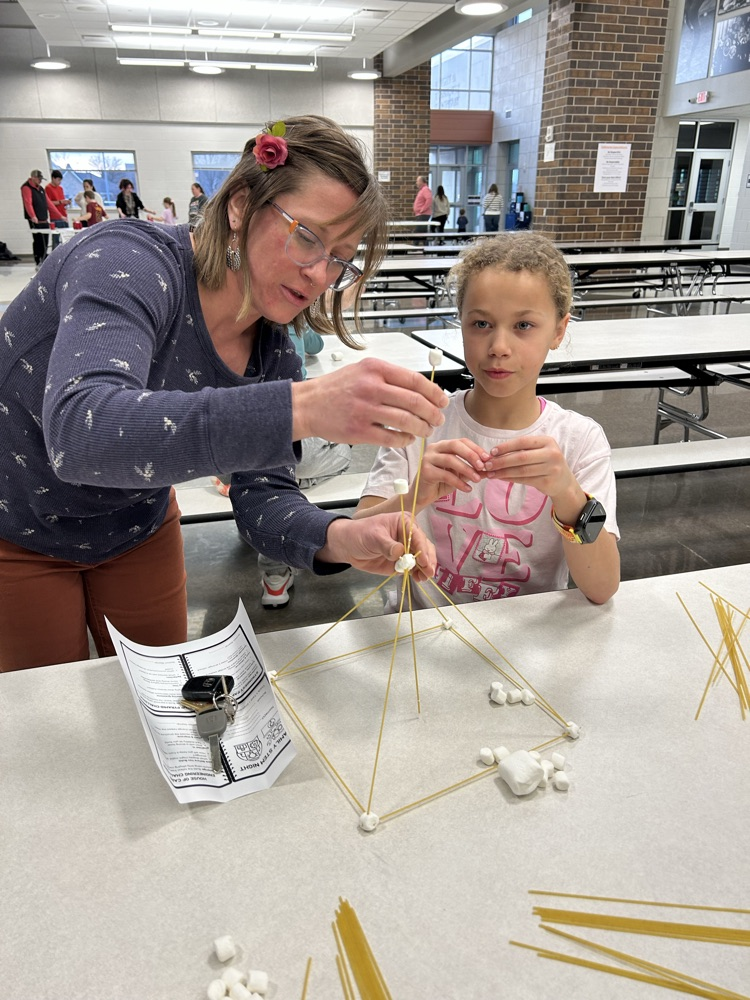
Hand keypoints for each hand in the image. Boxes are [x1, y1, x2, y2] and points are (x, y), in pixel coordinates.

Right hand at [292, 358, 446, 448]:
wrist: (307, 405)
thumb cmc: (335, 388)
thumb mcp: (362, 370)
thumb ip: (389, 376)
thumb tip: (421, 388)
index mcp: (375, 369)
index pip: (414, 380)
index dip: (434, 392)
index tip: (442, 401)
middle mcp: (371, 387)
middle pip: (414, 402)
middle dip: (432, 413)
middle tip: (438, 419)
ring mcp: (365, 410)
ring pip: (406, 421)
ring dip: (421, 428)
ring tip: (425, 430)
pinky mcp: (359, 431)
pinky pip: (391, 437)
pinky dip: (404, 440)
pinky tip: (407, 439)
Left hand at [318, 513, 435, 581]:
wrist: (349, 546)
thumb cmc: (360, 534)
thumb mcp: (373, 536)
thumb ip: (387, 545)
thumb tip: (400, 552)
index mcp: (405, 522)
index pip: (417, 535)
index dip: (422, 549)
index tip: (423, 561)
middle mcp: (409, 535)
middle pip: (424, 547)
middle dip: (427, 560)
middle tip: (427, 572)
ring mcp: (407, 549)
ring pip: (422, 558)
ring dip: (424, 568)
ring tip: (423, 577)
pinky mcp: (402, 562)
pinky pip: (413, 568)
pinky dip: (417, 573)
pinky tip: (418, 579)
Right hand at [410, 438, 490, 510]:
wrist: (424, 495)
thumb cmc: (441, 482)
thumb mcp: (460, 474)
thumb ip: (472, 470)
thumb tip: (488, 469)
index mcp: (443, 445)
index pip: (461, 441)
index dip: (475, 448)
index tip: (487, 459)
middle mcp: (434, 448)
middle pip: (455, 446)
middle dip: (471, 455)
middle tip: (482, 466)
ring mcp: (427, 458)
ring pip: (450, 459)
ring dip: (466, 469)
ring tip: (477, 479)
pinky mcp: (425, 471)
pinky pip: (445, 475)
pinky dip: (458, 482)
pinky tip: (467, 489)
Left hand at [484, 435, 578, 501]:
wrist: (563, 481)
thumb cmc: (546, 463)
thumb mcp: (539, 451)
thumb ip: (521, 450)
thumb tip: (494, 454)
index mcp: (548, 441)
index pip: (523, 442)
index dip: (506, 446)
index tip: (492, 452)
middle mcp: (552, 454)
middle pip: (521, 457)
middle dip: (502, 461)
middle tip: (487, 465)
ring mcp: (551, 469)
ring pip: (522, 470)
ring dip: (503, 472)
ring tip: (490, 473)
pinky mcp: (548, 482)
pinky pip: (525, 480)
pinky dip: (510, 479)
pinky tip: (500, 478)